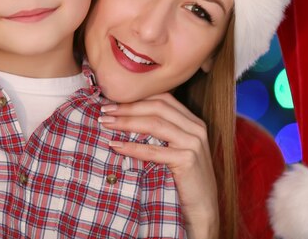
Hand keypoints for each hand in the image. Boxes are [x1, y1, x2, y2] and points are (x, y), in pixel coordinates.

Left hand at [100, 93, 218, 238]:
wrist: (203, 211)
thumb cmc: (184, 181)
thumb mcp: (175, 150)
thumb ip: (161, 134)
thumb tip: (125, 119)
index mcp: (193, 122)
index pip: (163, 98)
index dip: (137, 97)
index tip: (113, 101)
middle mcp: (196, 128)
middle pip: (157, 106)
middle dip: (128, 107)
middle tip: (104, 110)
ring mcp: (193, 143)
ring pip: (155, 123)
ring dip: (127, 122)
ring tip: (106, 123)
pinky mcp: (187, 160)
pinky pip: (154, 150)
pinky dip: (133, 147)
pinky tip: (116, 146)